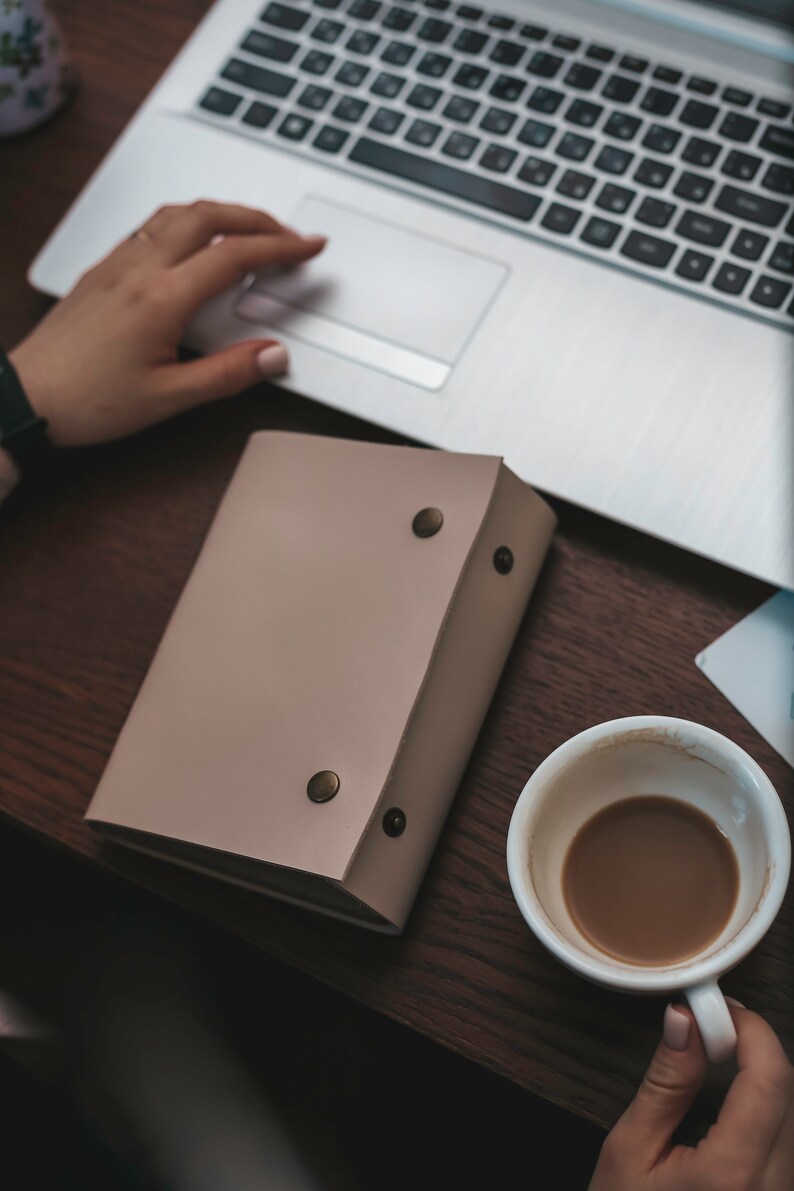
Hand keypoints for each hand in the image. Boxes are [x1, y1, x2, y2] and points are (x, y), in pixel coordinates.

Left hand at [8, 201, 326, 447]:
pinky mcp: (101, 270)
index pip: (234, 255)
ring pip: (176, 213)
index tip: (310, 247)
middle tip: (289, 233)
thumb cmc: (86, 402)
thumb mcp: (168, 400)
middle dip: (257, 217)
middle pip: (208, 216)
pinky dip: (188, 220)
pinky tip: (195, 239)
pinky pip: (151, 226)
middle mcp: (138, 270)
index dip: (281, 246)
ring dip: (221, 211)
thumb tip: (273, 355)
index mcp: (160, 299)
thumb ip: (227, 374)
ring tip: (250, 229)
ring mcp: (116, 264)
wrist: (24, 398)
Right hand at [589, 1002, 793, 1189]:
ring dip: (758, 1081)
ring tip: (710, 1063)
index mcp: (736, 1174)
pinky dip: (760, 1112)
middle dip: (753, 1051)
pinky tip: (722, 1107)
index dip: (751, 1030)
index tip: (716, 1007)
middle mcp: (776, 1190)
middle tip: (706, 1029)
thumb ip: (665, 1084)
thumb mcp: (630, 1151)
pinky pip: (784, 1145)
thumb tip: (683, 1020)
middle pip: (787, 1094)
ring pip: (790, 1118)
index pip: (771, 1078)